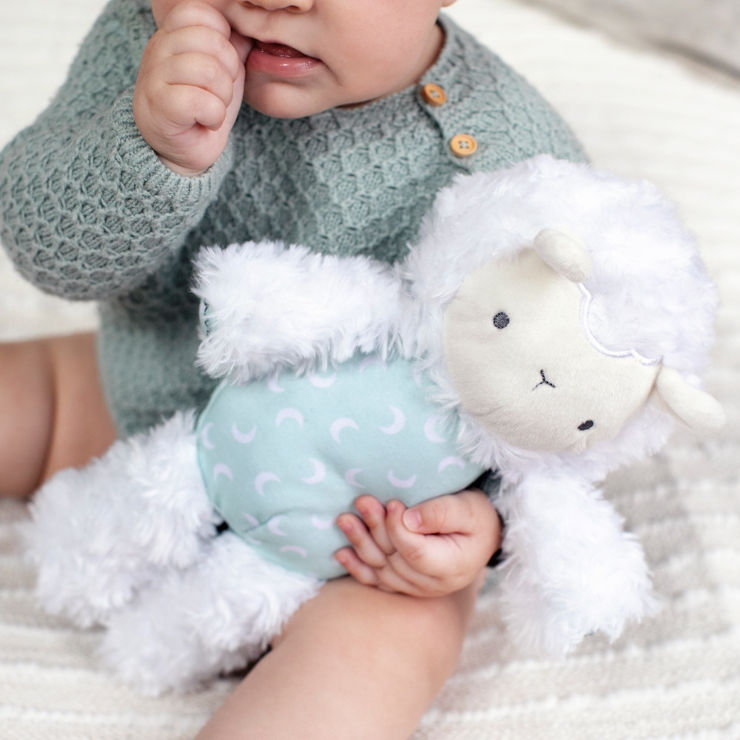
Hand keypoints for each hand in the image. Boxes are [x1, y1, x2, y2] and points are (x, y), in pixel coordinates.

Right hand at [133, 0, 250, 175]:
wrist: (181, 151)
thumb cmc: (201, 108)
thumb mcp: (222, 71)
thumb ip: (232, 44)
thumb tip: (251, 25)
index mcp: (172, 34)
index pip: (201, 12)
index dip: (223, 40)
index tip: (219, 67)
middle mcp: (158, 49)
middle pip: (211, 41)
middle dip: (228, 72)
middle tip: (218, 93)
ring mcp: (154, 77)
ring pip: (208, 71)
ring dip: (222, 96)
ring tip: (212, 107)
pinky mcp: (160, 107)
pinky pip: (200, 101)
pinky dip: (214, 115)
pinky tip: (207, 121)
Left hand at [335, 490, 501, 597]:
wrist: (481, 533)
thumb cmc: (476, 516)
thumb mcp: (468, 508)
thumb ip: (441, 513)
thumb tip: (409, 519)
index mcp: (453, 567)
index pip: (416, 553)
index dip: (398, 529)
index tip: (390, 503)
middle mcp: (433, 584)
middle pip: (395, 560)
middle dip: (375, 529)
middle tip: (361, 500)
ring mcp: (417, 588)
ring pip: (381, 570)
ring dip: (361, 544)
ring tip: (344, 519)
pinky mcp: (404, 585)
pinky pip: (377, 581)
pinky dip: (357, 567)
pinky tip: (340, 553)